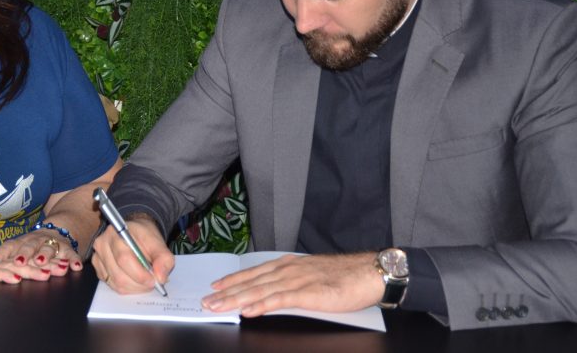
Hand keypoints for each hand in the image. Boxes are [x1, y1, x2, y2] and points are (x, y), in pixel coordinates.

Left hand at [0, 229, 79, 281]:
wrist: (59, 230)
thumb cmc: (31, 245)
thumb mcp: (13, 249)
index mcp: (20, 242)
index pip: (7, 247)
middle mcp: (35, 240)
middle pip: (28, 245)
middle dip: (24, 254)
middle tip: (18, 262)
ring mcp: (52, 243)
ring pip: (49, 247)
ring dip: (46, 254)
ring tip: (43, 261)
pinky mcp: (68, 248)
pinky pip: (71, 253)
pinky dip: (74, 259)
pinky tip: (74, 266)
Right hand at [91, 215, 173, 293]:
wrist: (134, 233)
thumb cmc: (144, 236)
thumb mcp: (158, 242)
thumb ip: (163, 258)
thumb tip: (161, 277)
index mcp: (116, 233)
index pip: (124, 259)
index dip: (140, 274)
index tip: (154, 281)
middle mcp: (102, 244)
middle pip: (119, 275)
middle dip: (139, 284)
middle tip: (153, 283)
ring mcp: (98, 258)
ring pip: (117, 283)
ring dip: (135, 287)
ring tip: (146, 281)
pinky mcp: (99, 269)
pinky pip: (113, 286)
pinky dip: (128, 288)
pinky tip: (135, 280)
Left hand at [201, 252, 383, 316]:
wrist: (368, 272)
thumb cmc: (344, 277)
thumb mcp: (312, 276)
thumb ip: (292, 284)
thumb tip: (273, 294)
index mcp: (289, 265)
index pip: (254, 272)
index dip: (234, 280)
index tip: (216, 286)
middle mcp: (288, 269)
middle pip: (252, 282)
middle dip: (227, 292)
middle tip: (207, 301)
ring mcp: (297, 280)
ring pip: (260, 291)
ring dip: (237, 300)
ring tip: (219, 307)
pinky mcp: (308, 293)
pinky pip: (279, 300)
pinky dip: (261, 305)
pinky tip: (248, 310)